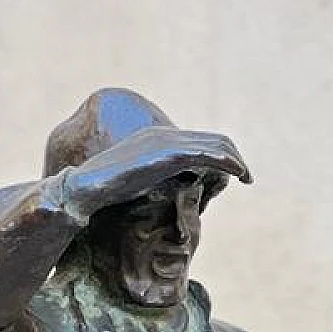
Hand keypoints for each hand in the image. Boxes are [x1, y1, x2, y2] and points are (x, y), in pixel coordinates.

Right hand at [60, 126, 251, 221]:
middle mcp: (164, 136)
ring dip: (234, 159)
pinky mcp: (164, 155)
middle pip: (213, 140)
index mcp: (159, 141)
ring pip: (213, 145)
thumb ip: (162, 183)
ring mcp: (164, 143)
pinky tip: (237, 173)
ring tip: (246, 177)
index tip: (236, 176)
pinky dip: (225, 161)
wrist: (86, 189)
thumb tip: (180, 194)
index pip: (201, 142)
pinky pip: (203, 153)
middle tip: (247, 177)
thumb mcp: (142, 185)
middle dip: (234, 158)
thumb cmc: (109, 193)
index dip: (222, 156)